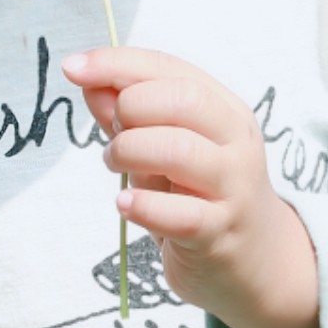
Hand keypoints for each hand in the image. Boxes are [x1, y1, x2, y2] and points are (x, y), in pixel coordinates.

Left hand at [62, 45, 322, 327]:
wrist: (254, 263)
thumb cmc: (199, 197)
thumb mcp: (162, 149)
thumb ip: (127, 115)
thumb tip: (88, 80)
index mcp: (224, 110)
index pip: (170, 69)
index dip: (117, 64)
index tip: (73, 68)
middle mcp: (236, 142)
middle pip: (183, 100)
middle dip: (131, 108)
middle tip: (113, 137)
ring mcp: (233, 188)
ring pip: (180, 151)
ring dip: (130, 151)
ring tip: (115, 166)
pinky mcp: (221, 234)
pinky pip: (180, 214)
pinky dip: (142, 205)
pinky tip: (125, 204)